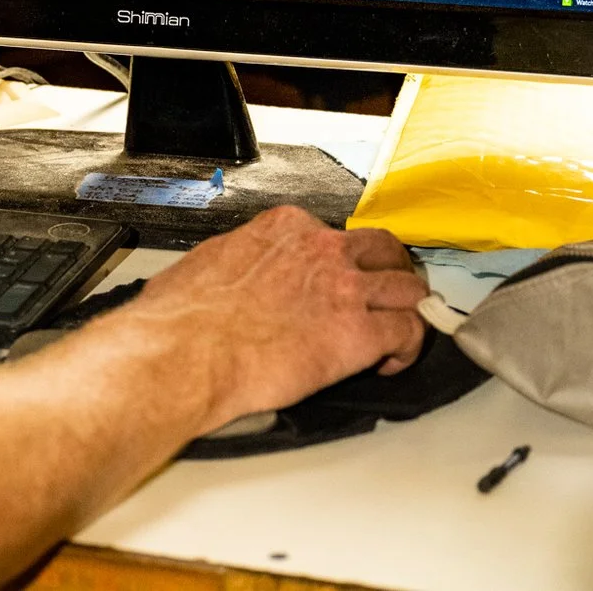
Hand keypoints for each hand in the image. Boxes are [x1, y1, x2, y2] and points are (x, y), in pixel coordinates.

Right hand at [115, 206, 426, 431]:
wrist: (186, 353)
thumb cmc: (184, 318)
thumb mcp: (208, 262)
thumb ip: (236, 260)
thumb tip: (229, 275)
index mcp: (285, 228)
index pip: (334, 234)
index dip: (341, 262)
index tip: (336, 283)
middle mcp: (323, 249)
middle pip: (384, 250)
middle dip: (390, 273)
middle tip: (384, 298)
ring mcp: (346, 289)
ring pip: (407, 287)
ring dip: (407, 309)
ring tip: (398, 331)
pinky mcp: (358, 334)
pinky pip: (408, 331)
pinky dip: (407, 348)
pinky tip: (389, 363)